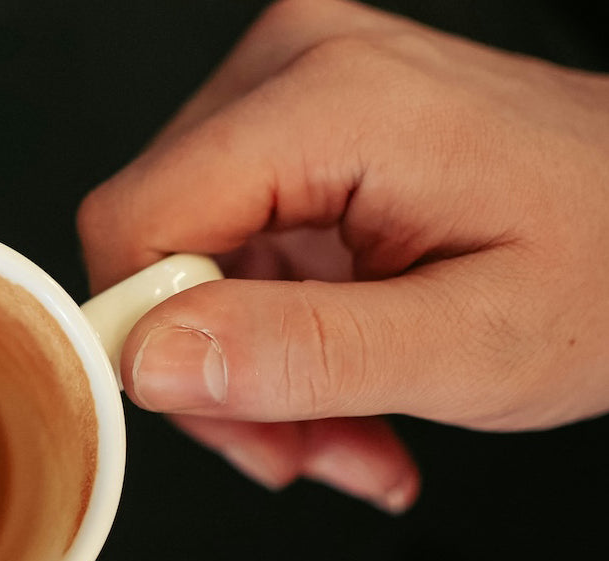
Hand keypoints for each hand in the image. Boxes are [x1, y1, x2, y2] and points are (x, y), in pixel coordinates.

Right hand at [77, 0, 608, 511]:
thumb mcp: (471, 345)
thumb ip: (302, 354)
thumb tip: (150, 360)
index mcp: (331, 101)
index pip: (137, 222)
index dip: (151, 341)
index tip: (232, 419)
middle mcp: (297, 64)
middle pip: (155, 241)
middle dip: (220, 371)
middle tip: (306, 448)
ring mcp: (296, 81)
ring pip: (186, 253)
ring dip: (253, 363)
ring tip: (349, 425)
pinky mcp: (300, 113)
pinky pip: (231, 237)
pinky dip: (277, 324)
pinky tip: (348, 371)